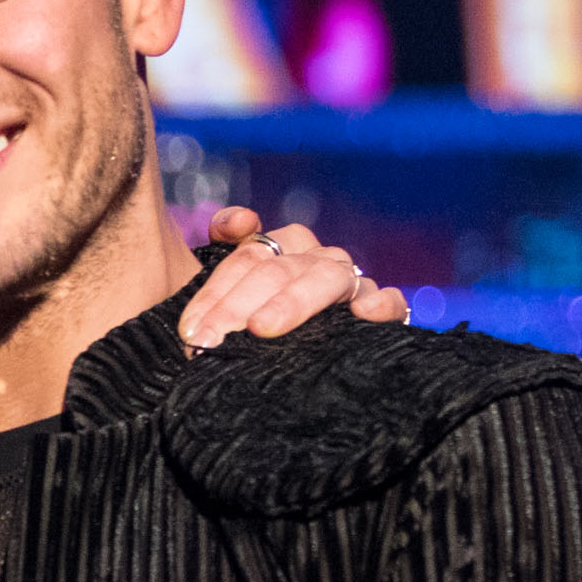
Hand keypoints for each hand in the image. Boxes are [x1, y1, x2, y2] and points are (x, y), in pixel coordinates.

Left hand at [185, 204, 407, 347]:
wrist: (300, 361)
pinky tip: (362, 313)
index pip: (247, 256)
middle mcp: (317, 259)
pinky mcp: (382, 313)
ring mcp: (351, 284)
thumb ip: (225, 253)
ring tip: (261, 328)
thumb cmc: (259, 325)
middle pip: (279, 269)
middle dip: (237, 305)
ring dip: (291, 302)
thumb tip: (241, 219)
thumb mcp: (233, 292)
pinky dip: (381, 303)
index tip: (191, 329)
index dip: (215, 291)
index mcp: (283, 248)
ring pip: (327, 277)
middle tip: (209, 340)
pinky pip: (391, 302)